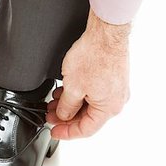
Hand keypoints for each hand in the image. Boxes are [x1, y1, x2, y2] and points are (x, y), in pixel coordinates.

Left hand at [47, 9, 130, 139]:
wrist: (106, 33)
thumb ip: (66, 107)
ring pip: (89, 105)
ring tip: (54, 102)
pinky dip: (79, 95)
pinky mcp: (112, 79)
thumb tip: (64, 116)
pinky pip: (94, 94)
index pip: (85, 130)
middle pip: (87, 118)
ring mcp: (116, 90)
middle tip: (50, 115)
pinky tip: (66, 91)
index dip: (66, 133)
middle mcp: (116, 102)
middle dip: (66, 117)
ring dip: (71, 105)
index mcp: (108, 109)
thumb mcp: (73, 88)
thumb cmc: (95, 55)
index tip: (54, 131)